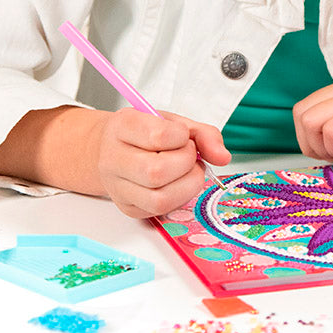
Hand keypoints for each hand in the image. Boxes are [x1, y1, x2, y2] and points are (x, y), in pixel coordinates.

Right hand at [94, 109, 230, 217]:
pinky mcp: (127, 208)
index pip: (158, 136)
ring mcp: (118, 188)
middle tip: (188, 154)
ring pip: (159, 199)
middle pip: (157, 172)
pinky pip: (160, 211)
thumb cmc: (144, 132)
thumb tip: (223, 157)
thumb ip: (203, 134)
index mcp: (122, 127)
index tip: (183, 135)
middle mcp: (113, 159)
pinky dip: (180, 197)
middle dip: (186, 163)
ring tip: (187, 170)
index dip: (181, 136)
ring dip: (187, 184)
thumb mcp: (173, 121)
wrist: (109, 148)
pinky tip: (178, 182)